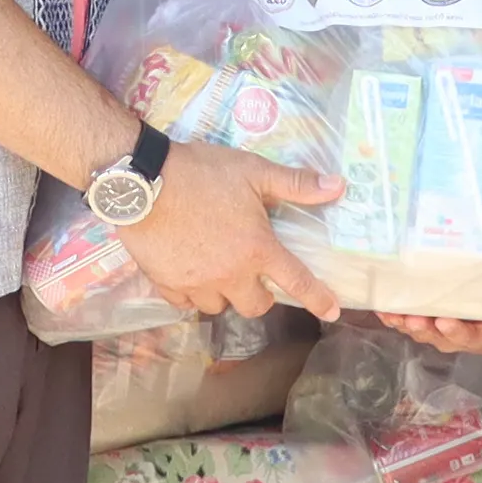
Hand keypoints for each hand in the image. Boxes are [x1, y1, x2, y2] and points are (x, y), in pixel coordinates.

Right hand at [109, 140, 336, 323]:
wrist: (143, 181)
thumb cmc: (202, 173)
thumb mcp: (253, 170)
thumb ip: (295, 183)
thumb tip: (338, 186)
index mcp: (256, 250)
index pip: (296, 282)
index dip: (318, 299)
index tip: (332, 311)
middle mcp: (230, 275)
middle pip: (255, 307)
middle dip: (259, 296)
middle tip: (252, 274)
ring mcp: (197, 284)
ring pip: (219, 306)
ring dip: (223, 293)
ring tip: (216, 269)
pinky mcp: (167, 285)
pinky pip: (186, 303)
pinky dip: (191, 293)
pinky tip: (188, 272)